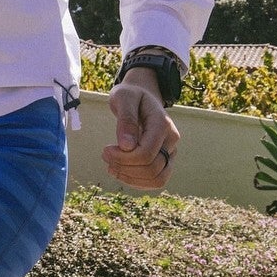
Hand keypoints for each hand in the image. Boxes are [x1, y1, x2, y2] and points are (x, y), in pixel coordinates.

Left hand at [102, 70, 179, 190]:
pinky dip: (136, 181)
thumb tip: (126, 146)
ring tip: (112, 167)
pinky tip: (120, 171)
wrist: (141, 95)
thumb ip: (126, 120)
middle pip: (152, 169)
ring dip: (131, 178)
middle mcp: (171, 140)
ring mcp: (170, 152)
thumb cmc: (130, 95)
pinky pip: (156, 181)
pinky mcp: (165, 160)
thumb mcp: (123, 98)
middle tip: (106, 156)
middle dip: (125, 168)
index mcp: (162, 124)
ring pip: (157, 180)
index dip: (123, 158)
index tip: (105, 150)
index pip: (146, 154)